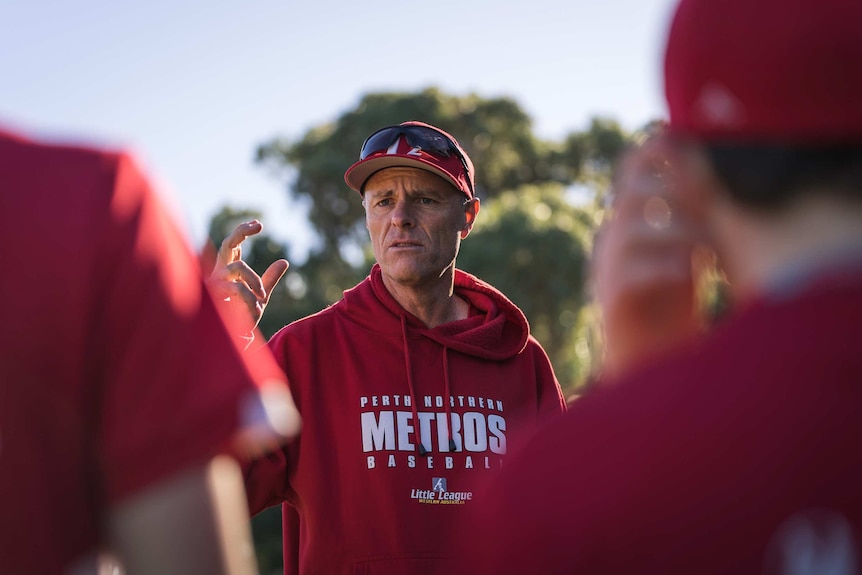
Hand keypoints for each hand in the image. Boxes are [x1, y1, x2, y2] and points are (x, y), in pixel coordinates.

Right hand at [207, 220, 288, 337]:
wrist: (233, 341)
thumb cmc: (242, 319)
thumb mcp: (261, 297)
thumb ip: (270, 279)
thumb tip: (284, 261)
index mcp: (229, 272)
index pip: (233, 246)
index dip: (242, 232)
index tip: (259, 224)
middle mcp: (219, 273)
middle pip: (227, 244)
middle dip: (240, 232)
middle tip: (258, 225)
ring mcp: (214, 284)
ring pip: (237, 267)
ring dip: (254, 280)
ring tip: (262, 297)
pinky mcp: (212, 297)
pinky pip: (236, 288)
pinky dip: (249, 298)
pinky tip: (256, 310)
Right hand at [592, 135, 710, 378]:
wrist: (655, 362)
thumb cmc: (676, 305)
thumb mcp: (691, 250)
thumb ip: (697, 214)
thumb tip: (721, 171)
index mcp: (631, 219)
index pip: (633, 166)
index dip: (662, 152)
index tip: (701, 157)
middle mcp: (613, 240)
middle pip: (631, 192)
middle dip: (676, 195)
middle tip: (712, 209)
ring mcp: (607, 270)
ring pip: (627, 230)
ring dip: (675, 231)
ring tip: (709, 246)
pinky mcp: (610, 302)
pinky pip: (626, 274)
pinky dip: (663, 267)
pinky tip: (690, 275)